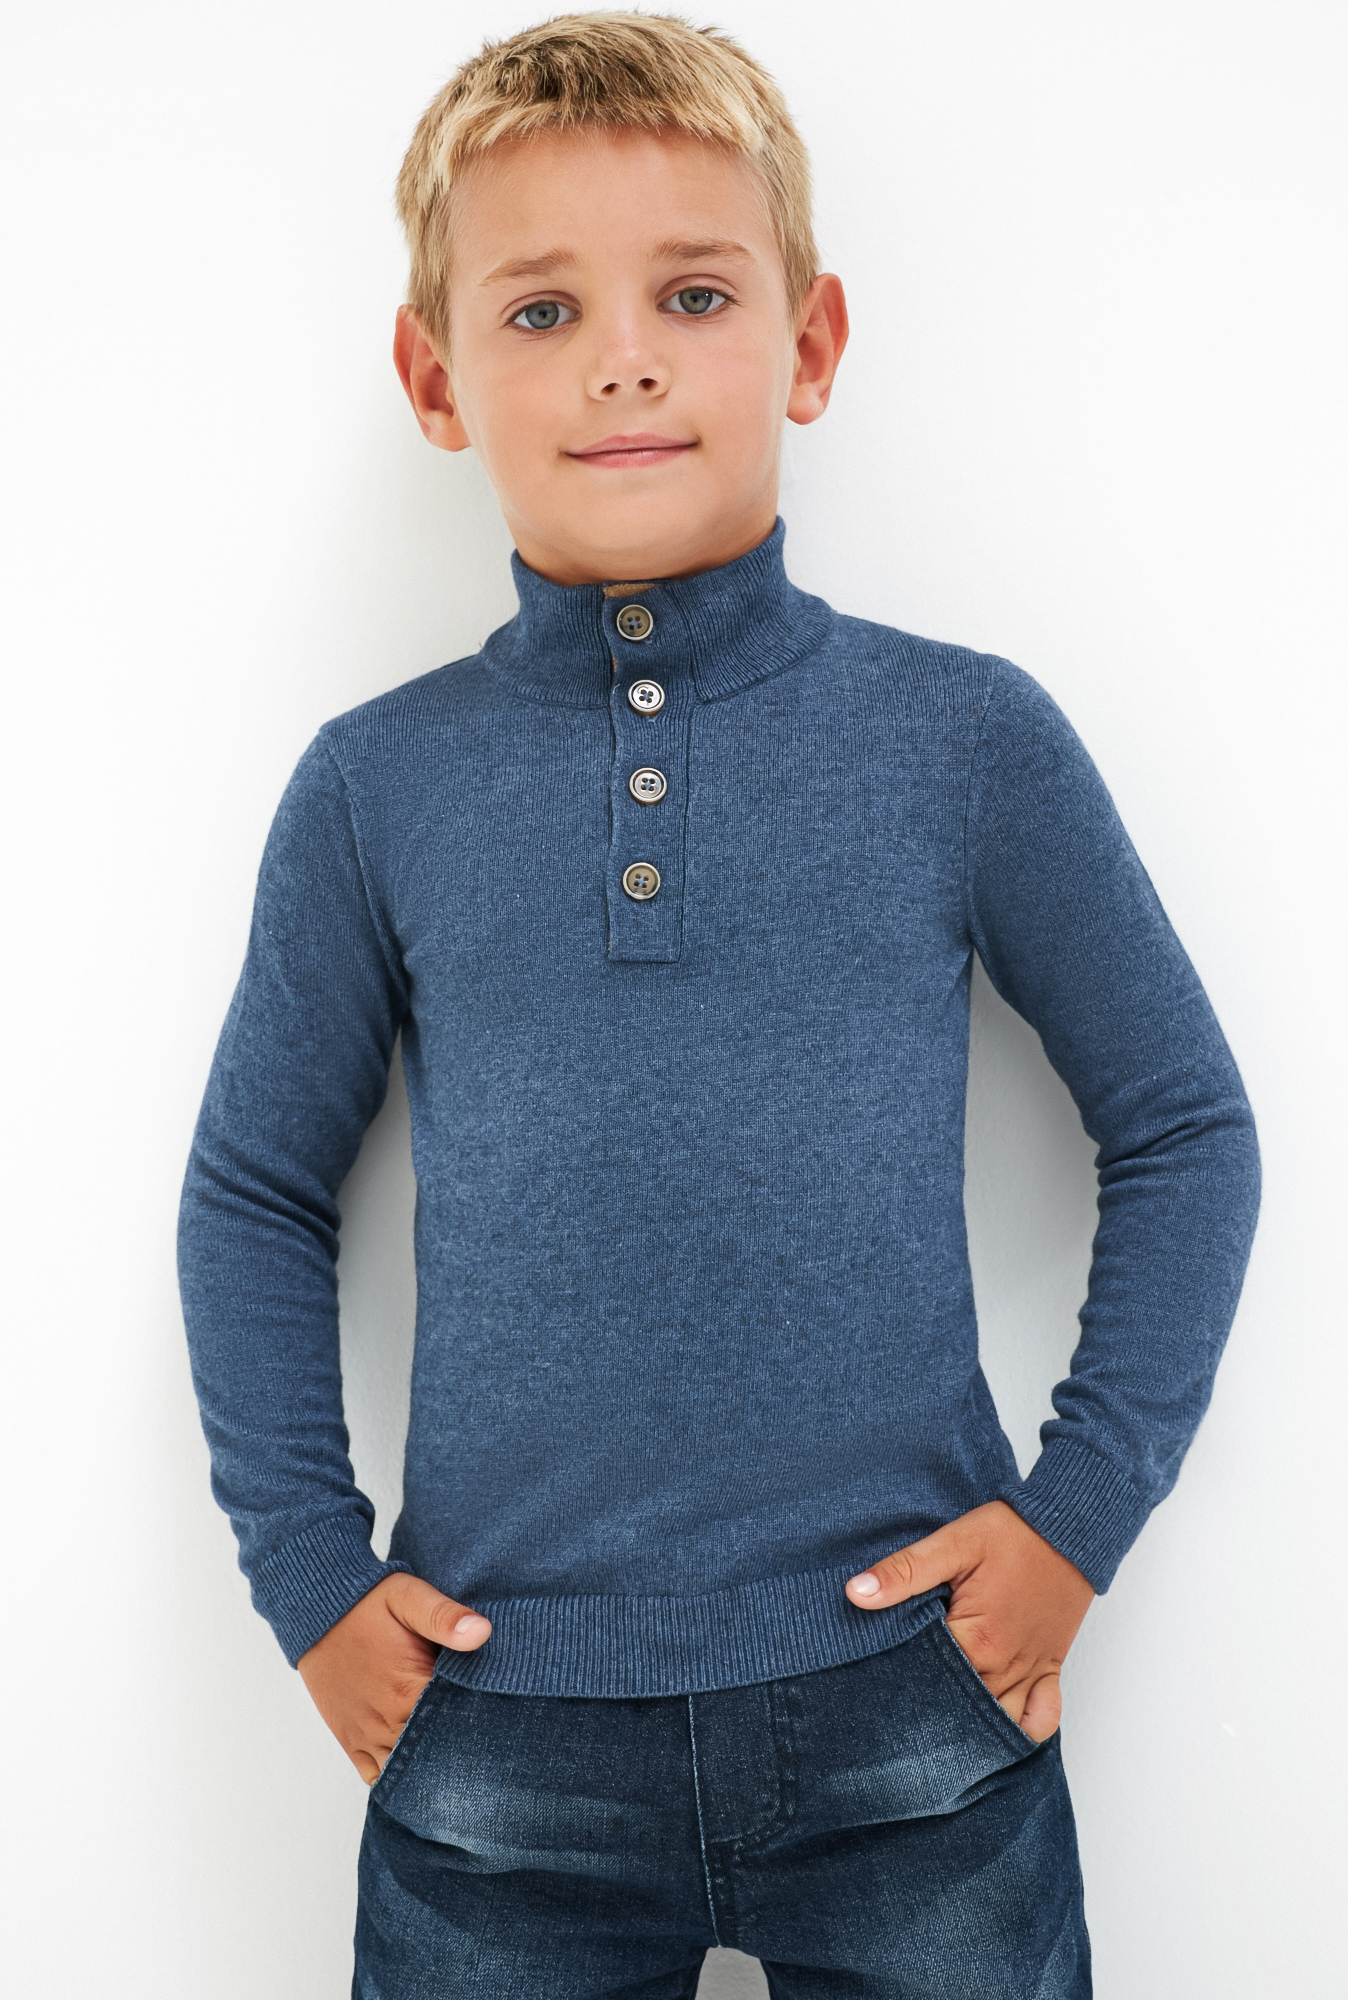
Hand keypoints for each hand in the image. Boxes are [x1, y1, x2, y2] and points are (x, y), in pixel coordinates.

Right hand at [297, 1573, 491, 1783]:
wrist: (317, 1613)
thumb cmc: (368, 1603)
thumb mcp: (409, 1597)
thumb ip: (445, 1617)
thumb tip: (482, 1632)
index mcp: (407, 1691)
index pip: (455, 1725)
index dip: (477, 1721)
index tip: (493, 1715)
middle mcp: (386, 1722)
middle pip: (433, 1753)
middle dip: (457, 1746)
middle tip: (480, 1738)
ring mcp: (366, 1735)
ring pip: (406, 1770)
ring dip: (428, 1764)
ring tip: (453, 1752)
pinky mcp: (350, 1740)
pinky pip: (375, 1776)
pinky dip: (396, 1775)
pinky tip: (416, 1766)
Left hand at [845, 1500, 1093, 1740]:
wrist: (1069, 1529)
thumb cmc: (1011, 1533)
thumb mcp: (952, 1542)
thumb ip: (904, 1572)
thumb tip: (856, 1593)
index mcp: (977, 1637)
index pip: (926, 1679)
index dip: (898, 1678)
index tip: (876, 1677)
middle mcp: (1005, 1664)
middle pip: (958, 1707)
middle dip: (928, 1708)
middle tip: (898, 1709)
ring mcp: (1030, 1671)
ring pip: (996, 1721)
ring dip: (969, 1727)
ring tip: (936, 1727)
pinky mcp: (1050, 1669)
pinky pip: (1041, 1719)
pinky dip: (1020, 1730)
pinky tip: (995, 1727)